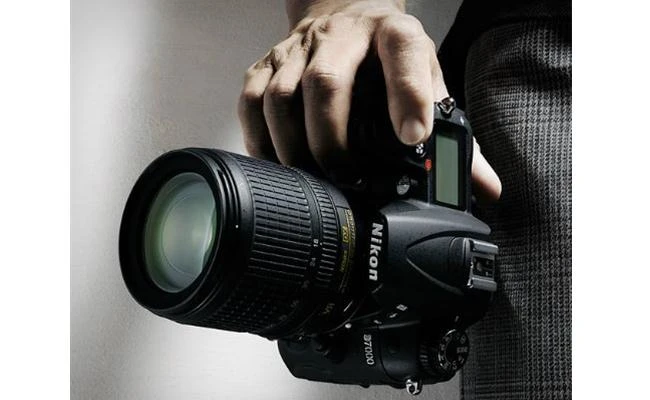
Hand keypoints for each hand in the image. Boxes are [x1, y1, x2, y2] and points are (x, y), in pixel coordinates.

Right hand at [238, 0, 500, 200]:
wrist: (347, 15)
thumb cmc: (389, 57)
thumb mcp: (428, 81)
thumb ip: (453, 132)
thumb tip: (485, 188)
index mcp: (394, 35)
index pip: (403, 54)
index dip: (408, 94)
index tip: (413, 136)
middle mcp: (342, 36)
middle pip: (326, 81)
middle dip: (331, 138)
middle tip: (344, 178)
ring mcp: (299, 48)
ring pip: (281, 95)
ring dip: (292, 146)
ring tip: (307, 180)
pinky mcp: (267, 62)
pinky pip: (252, 102)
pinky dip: (260, 140)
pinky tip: (276, 164)